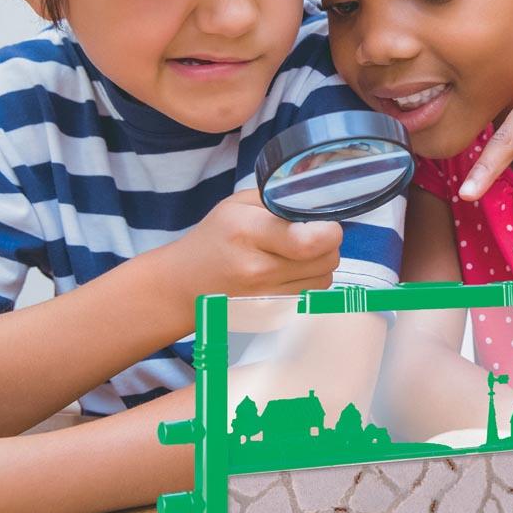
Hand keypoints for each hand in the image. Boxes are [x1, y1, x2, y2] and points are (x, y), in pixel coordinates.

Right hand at [168, 189, 342, 303]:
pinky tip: (290, 270)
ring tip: (297, 251)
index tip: (323, 221)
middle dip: (327, 242)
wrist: (184, 285)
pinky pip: (312, 295)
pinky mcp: (273, 315)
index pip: (308, 241)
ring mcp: (266, 298)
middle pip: (326, 259)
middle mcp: (258, 270)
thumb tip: (319, 201)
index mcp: (248, 233)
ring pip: (325, 279)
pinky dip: (310, 280)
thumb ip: (279, 198)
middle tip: (311, 233)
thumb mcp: (238, 204)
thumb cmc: (215, 238)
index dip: (328, 230)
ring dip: (321, 262)